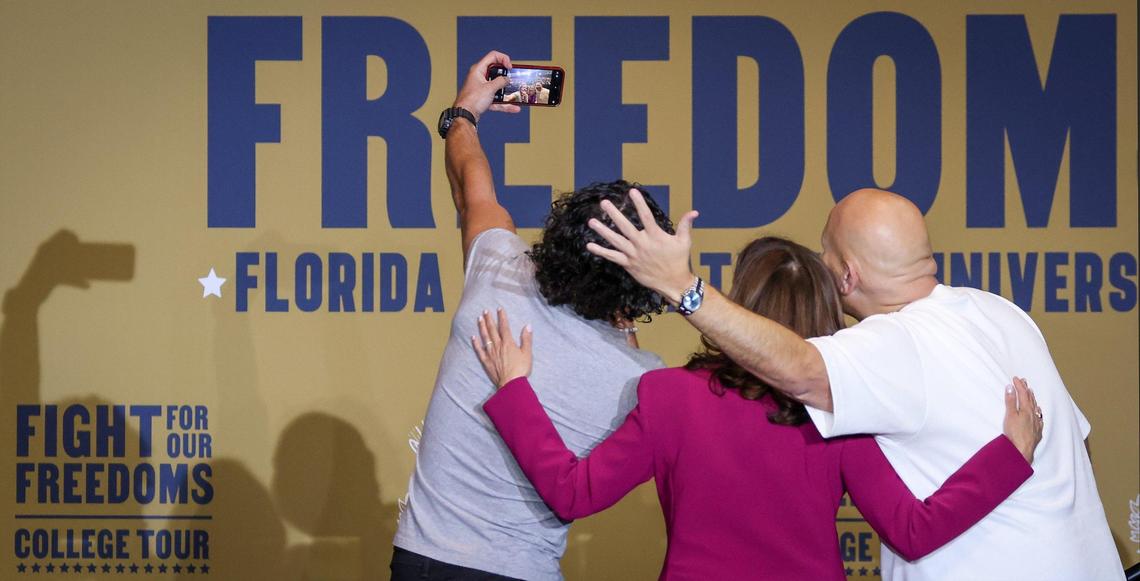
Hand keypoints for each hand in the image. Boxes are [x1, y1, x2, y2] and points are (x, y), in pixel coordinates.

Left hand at [453, 51, 521, 121]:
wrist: (464, 115)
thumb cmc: (472, 100)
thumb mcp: (490, 88)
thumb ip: (500, 81)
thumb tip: (507, 79)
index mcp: (478, 69)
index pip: (493, 56)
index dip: (503, 59)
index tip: (510, 68)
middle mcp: (479, 77)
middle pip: (496, 71)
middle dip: (506, 76)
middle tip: (513, 80)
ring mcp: (481, 88)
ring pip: (497, 87)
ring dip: (506, 91)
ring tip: (516, 94)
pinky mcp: (483, 98)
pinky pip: (496, 98)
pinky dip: (504, 103)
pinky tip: (514, 108)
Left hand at [472, 308, 532, 388]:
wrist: (511, 383)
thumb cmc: (520, 369)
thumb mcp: (527, 353)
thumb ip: (526, 339)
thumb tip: (528, 326)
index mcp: (508, 343)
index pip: (504, 327)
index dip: (502, 317)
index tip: (499, 308)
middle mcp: (498, 346)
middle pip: (492, 330)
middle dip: (489, 319)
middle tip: (485, 311)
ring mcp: (490, 353)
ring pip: (485, 337)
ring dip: (481, 327)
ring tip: (479, 319)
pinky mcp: (486, 361)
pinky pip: (479, 350)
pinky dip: (476, 343)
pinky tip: (473, 337)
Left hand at [585, 189, 699, 303]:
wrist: (673, 283)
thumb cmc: (679, 260)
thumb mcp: (684, 241)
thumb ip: (685, 225)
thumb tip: (694, 212)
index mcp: (655, 236)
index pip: (646, 216)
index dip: (639, 203)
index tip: (632, 191)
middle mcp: (642, 244)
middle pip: (625, 226)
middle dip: (613, 214)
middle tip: (604, 202)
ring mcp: (633, 255)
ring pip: (615, 241)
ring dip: (602, 231)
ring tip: (591, 221)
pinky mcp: (628, 264)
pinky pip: (612, 257)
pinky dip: (601, 252)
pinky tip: (590, 246)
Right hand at [1003, 377, 1043, 463]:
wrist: (1022, 449)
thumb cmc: (1015, 433)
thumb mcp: (1010, 415)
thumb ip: (1011, 401)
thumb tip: (1010, 387)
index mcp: (1026, 409)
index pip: (1022, 394)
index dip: (1019, 385)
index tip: (1016, 378)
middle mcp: (1033, 414)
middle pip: (1030, 399)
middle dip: (1027, 389)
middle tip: (1024, 382)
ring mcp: (1036, 423)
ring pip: (1035, 408)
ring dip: (1032, 399)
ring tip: (1031, 393)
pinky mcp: (1037, 431)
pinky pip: (1039, 417)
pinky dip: (1037, 411)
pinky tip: (1038, 411)